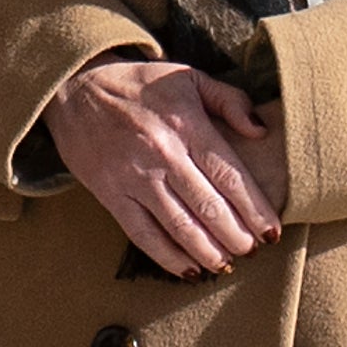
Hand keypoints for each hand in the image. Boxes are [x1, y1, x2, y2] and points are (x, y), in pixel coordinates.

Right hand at [48, 54, 282, 276]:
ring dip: (207, 251)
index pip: (229, 174)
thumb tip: (261, 131)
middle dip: (236, 236)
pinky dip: (167, 256)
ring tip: (226, 264)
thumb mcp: (189, 77)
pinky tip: (188, 269)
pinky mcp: (111, 194)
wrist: (75, 87)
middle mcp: (162, 153)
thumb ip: (230, 100)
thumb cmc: (140, 84)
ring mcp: (134, 177)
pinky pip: (143, 233)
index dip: (255, 209)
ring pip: (179, 225)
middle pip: (208, 205)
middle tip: (252, 252)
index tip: (271, 232)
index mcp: (186, 124)